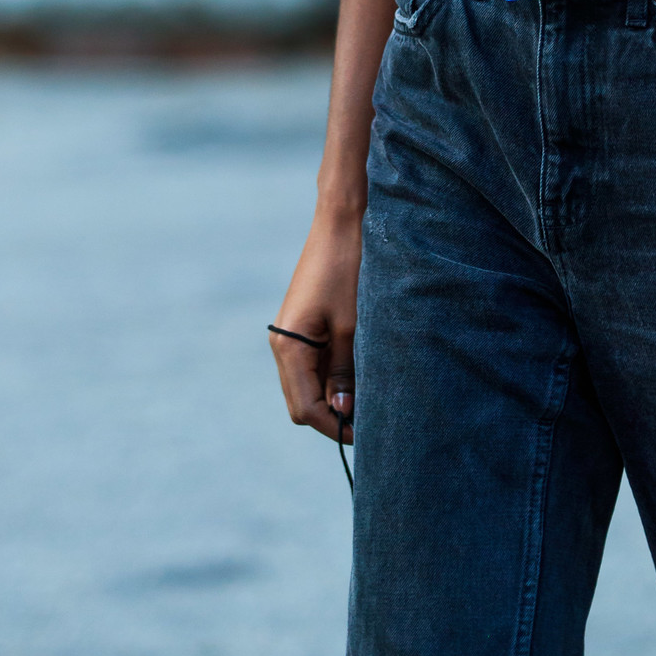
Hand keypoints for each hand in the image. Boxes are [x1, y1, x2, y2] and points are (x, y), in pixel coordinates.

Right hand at [269, 209, 361, 445]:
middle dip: (333, 415)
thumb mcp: (353, 326)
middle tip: (372, 421)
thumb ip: (344, 372)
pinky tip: (360, 374)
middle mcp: (283, 344)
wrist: (344, 221)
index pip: (305, 408)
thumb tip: (341, 412)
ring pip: (309, 385)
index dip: (334, 426)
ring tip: (371, 399)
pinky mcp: (305, 325)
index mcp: (289, 347)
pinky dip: (334, 376)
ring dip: (335, 396)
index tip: (367, 434)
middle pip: (302, 402)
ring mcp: (292, 335)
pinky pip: (315, 364)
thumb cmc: (350, 269)